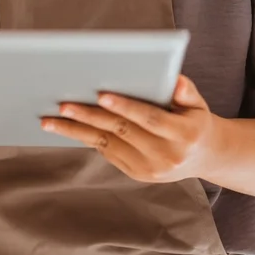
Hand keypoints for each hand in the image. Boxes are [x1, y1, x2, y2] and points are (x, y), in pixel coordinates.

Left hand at [41, 75, 220, 183]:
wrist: (204, 157)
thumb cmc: (195, 120)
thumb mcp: (198, 104)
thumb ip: (186, 91)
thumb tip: (175, 81)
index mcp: (184, 135)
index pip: (149, 118)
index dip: (125, 107)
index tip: (101, 95)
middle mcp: (166, 156)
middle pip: (122, 131)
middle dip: (90, 117)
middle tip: (63, 104)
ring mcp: (149, 169)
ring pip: (107, 144)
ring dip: (76, 131)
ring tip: (49, 120)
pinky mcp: (136, 174)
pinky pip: (107, 152)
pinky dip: (85, 138)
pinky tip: (66, 127)